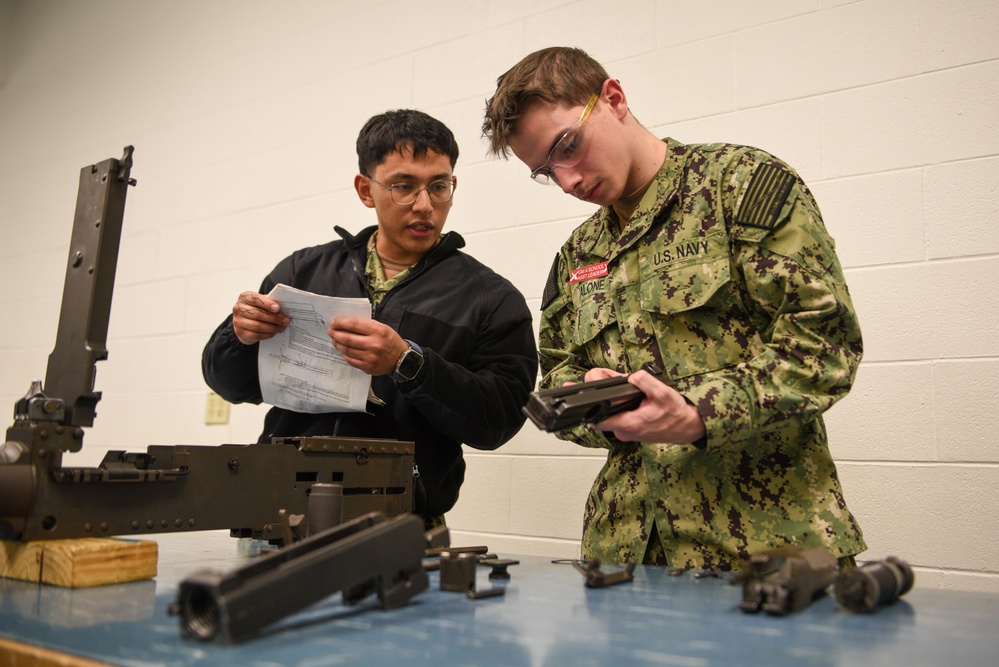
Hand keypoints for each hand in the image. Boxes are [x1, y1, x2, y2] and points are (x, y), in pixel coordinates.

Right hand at [232, 291, 290, 344]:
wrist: (244, 322)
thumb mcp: (261, 302)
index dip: (267, 304)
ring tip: (282, 328)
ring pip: (257, 326)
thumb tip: (284, 306)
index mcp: (244, 297)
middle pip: (257, 314)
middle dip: (274, 318)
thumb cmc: (256, 309)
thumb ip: (269, 302)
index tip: (278, 308)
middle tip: (286, 320)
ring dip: (272, 328)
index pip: (255, 299)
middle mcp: (238, 308)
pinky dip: (267, 334)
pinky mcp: (240, 333)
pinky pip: (256, 335)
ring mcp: (238, 321)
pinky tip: (274, 333)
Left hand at [328, 317, 407, 375]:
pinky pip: (350, 360)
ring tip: (335, 340)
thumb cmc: (389, 340)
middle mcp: (374, 344)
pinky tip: (344, 350)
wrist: (401, 358)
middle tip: (331, 331)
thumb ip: (365, 325)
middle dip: (335, 333)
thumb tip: (345, 323)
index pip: (354, 324)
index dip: (341, 323)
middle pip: (347, 338)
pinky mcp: (367, 367)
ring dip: (338, 344)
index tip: (333, 322)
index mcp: (378, 331)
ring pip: (347, 350)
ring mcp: (370, 357)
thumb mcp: (382, 327)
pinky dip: (345, 354)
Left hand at [590, 369, 705, 444]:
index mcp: (630, 424)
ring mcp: (626, 432)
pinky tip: (626, 394)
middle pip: (601, 413)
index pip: (597, 420)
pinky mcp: (630, 430)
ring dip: (611, 400)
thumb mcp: (663, 392)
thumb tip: (631, 376)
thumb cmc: (676, 413)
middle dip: (602, 395)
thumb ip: (645, 382)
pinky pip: (617, 416)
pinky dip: (618, 405)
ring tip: (621, 386)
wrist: (687, 427)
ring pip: (609, 414)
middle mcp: (625, 431)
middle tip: (609, 380)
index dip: (588, 408)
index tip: (585, 396)